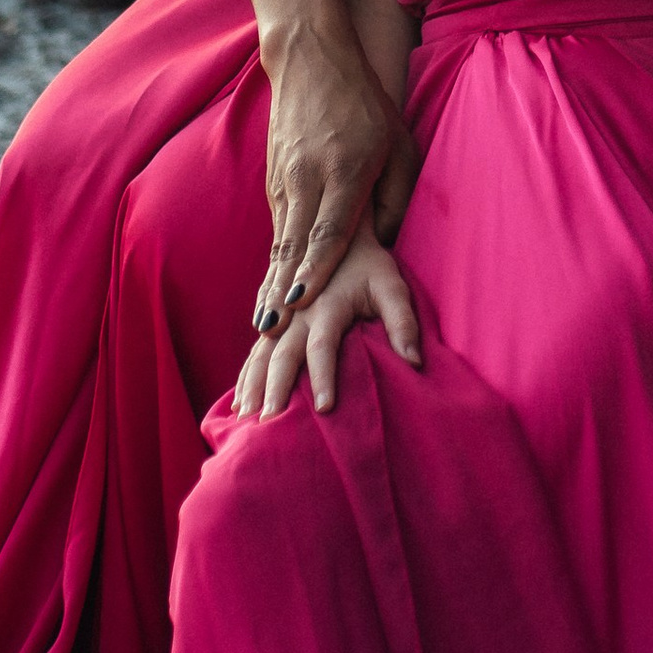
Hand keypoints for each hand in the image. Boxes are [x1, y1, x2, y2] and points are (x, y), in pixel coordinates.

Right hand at [235, 221, 422, 418]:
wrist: (335, 230)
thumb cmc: (369, 264)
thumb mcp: (392, 286)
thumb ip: (402, 322)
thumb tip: (414, 361)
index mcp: (327, 304)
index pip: (323, 345)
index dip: (324, 376)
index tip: (324, 408)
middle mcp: (297, 311)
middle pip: (281, 353)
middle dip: (274, 388)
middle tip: (269, 421)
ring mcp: (281, 316)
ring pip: (261, 353)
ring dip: (251, 384)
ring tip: (245, 417)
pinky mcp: (274, 319)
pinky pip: (256, 350)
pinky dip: (246, 375)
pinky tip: (238, 402)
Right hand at [253, 22, 414, 340]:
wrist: (311, 60)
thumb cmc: (366, 105)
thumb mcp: (398, 144)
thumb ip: (394, 196)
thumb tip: (383, 244)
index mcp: (344, 170)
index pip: (328, 229)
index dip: (315, 269)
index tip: (301, 302)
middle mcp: (308, 178)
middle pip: (294, 245)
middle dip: (281, 291)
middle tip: (269, 332)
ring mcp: (285, 179)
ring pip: (280, 241)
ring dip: (271, 284)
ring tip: (263, 326)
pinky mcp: (274, 180)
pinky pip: (277, 228)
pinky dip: (274, 262)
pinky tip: (269, 293)